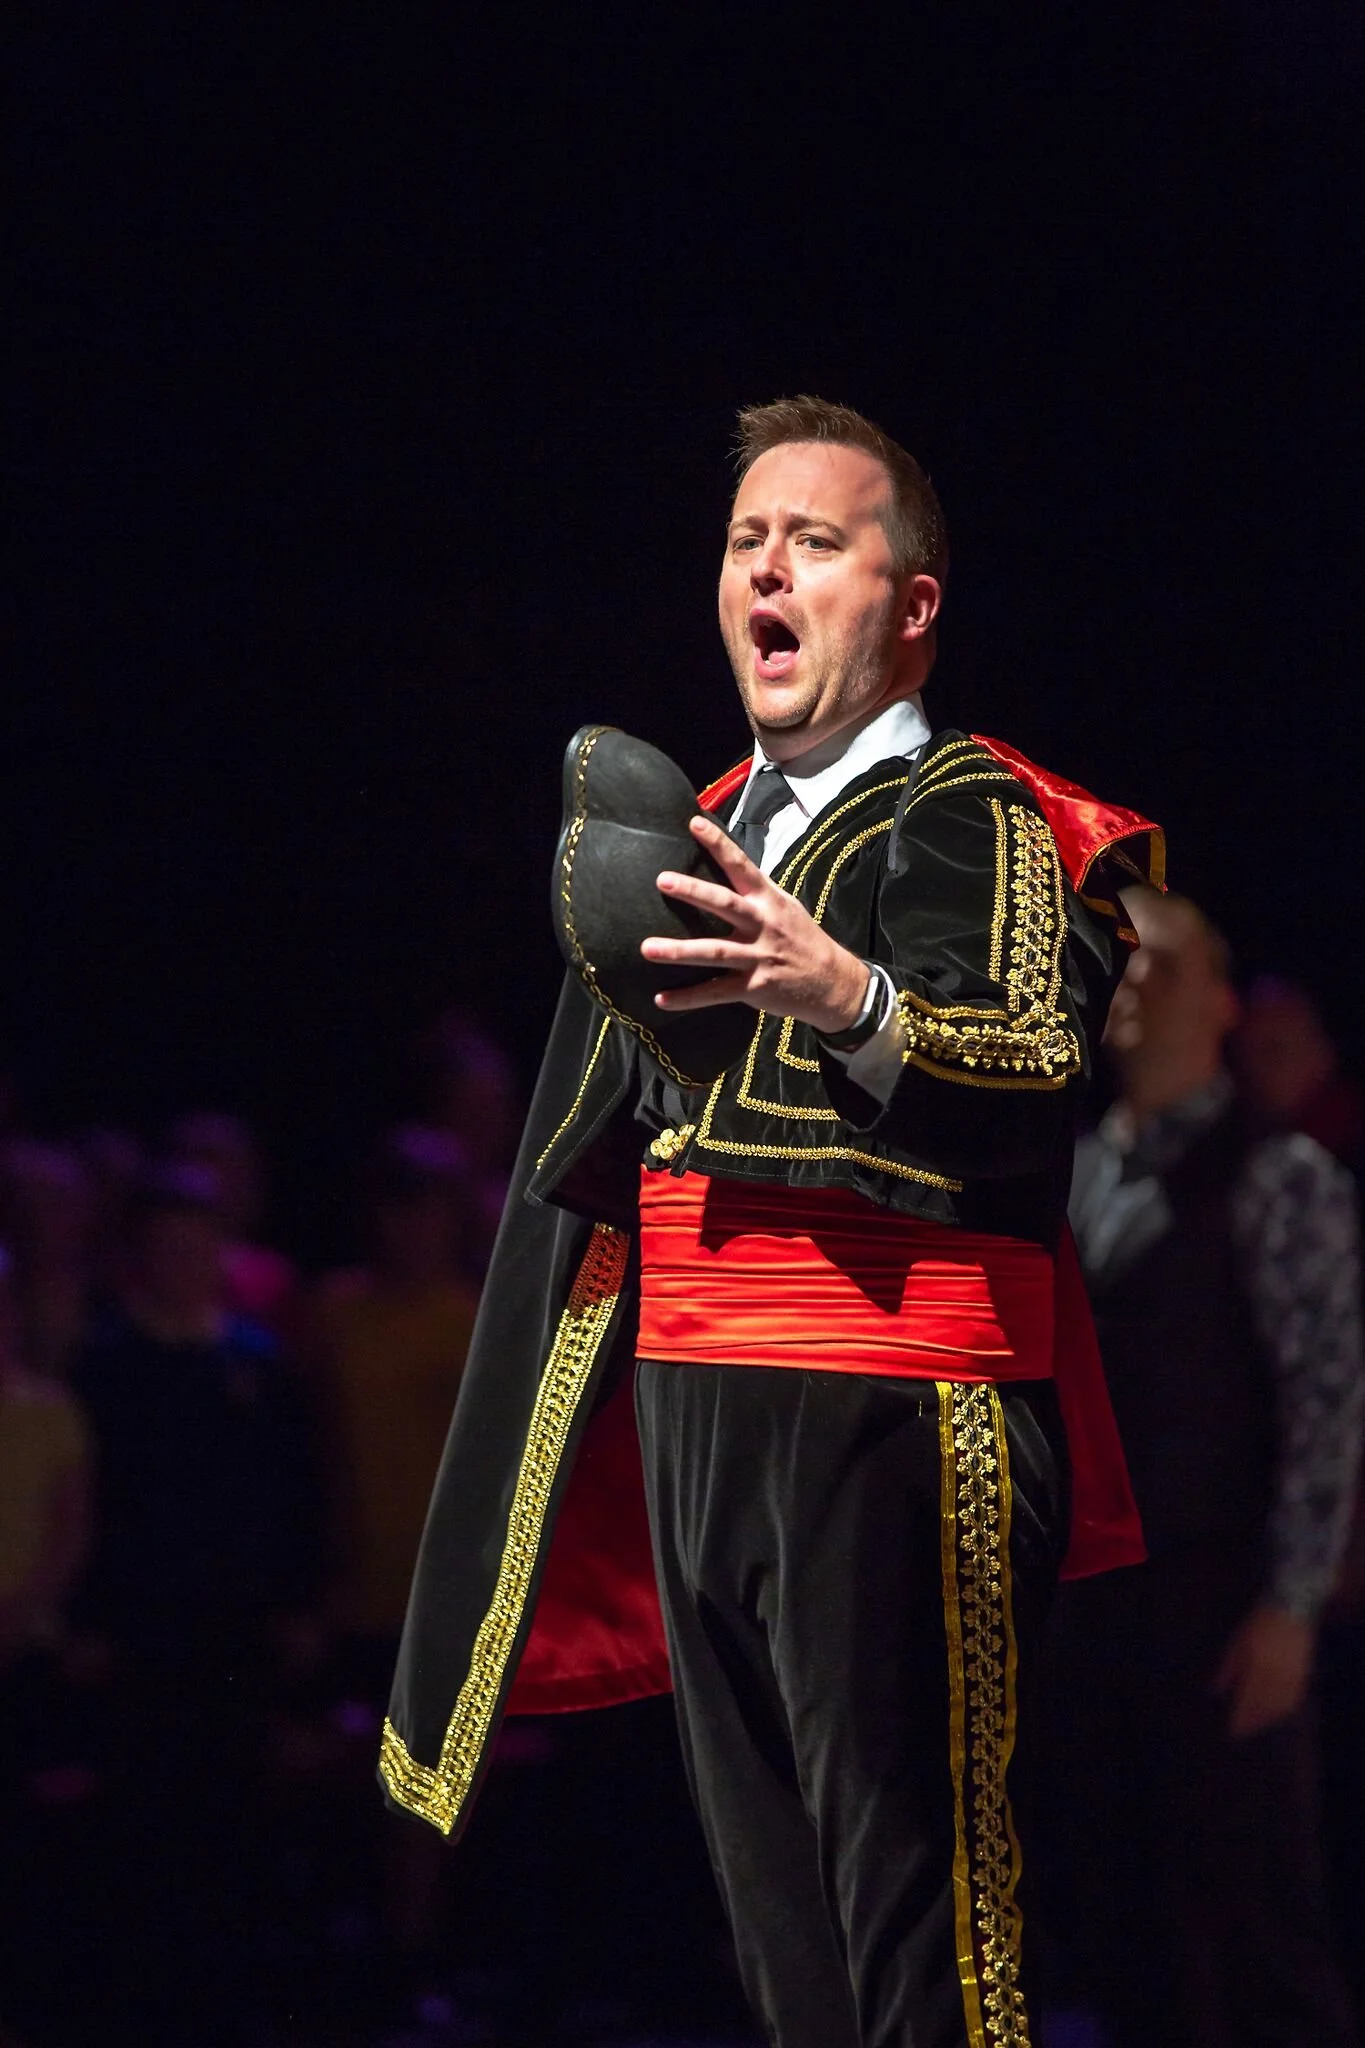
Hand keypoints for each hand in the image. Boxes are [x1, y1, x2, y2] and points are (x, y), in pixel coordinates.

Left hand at [642, 814, 870, 1035]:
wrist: (832, 983)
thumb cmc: (801, 939)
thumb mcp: (785, 907)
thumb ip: (755, 892)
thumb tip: (723, 868)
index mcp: (768, 900)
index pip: (741, 865)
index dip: (718, 844)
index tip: (694, 823)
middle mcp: (762, 924)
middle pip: (724, 905)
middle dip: (693, 892)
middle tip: (662, 880)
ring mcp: (757, 957)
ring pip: (713, 952)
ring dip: (679, 951)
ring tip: (646, 948)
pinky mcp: (754, 987)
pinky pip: (715, 993)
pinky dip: (688, 997)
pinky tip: (661, 998)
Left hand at [1213, 1602, 1313, 1738]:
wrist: (1292, 1608)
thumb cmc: (1259, 1622)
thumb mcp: (1237, 1642)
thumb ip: (1227, 1669)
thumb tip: (1215, 1691)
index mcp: (1256, 1667)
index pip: (1247, 1702)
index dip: (1240, 1718)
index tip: (1232, 1731)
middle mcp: (1275, 1677)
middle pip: (1263, 1708)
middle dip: (1253, 1722)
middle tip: (1243, 1732)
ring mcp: (1291, 1677)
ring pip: (1279, 1707)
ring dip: (1268, 1720)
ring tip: (1257, 1725)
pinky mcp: (1303, 1675)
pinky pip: (1294, 1700)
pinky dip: (1284, 1710)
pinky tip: (1277, 1713)